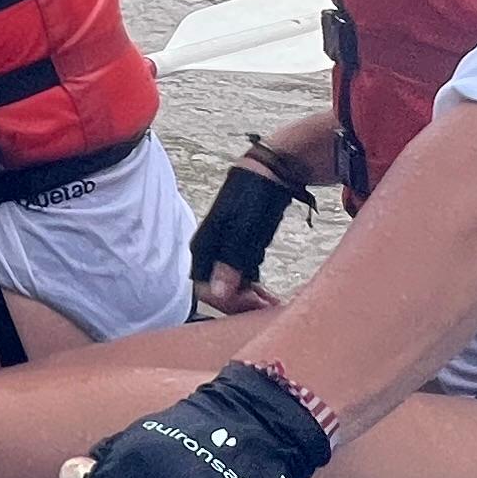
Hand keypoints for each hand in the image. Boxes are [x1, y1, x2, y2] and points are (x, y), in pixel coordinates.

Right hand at [189, 154, 308, 314]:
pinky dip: (252, 289)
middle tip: (268, 307)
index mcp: (204, 248)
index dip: (230, 303)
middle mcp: (209, 253)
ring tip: (272, 303)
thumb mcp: (244, 232)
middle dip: (241, 304)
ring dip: (248, 299)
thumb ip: (230, 263)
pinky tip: (267, 294)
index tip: (256, 304)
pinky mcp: (236, 250)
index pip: (206, 291)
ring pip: (229, 288)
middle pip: (217, 293)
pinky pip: (239, 279)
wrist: (270, 170)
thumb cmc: (255, 196)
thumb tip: (217, 294)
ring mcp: (223, 251)